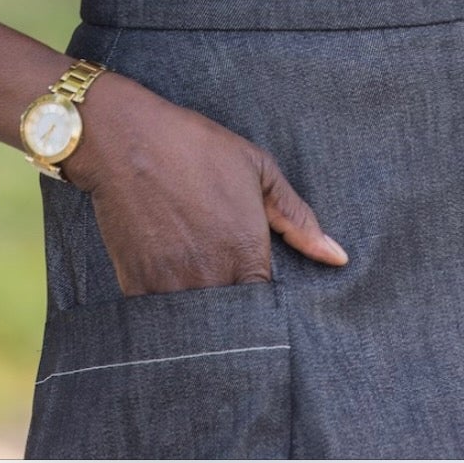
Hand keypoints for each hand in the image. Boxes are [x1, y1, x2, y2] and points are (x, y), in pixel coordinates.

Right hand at [59, 70, 349, 295]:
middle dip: (237, 315)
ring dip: (204, 313)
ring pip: (198, 324)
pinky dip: (169, 309)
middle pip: (234, 321)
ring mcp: (172, 287)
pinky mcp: (137, 288)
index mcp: (247, 252)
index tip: (257, 285)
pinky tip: (172, 283)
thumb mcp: (257, 168)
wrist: (126, 139)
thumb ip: (297, 218)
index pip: (268, 307)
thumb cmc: (196, 147)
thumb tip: (337, 256)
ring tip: (201, 282)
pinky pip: (160, 318)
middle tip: (227, 283)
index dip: (266, 303)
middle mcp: (212, 278)